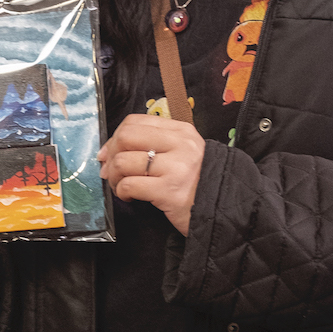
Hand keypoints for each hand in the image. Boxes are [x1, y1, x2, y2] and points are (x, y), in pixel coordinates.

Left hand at [97, 112, 204, 234]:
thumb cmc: (196, 183)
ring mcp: (176, 168)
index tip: (109, 153)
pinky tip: (130, 197)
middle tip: (110, 171)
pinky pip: (130, 185)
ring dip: (115, 177)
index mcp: (181, 131)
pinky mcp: (169, 191)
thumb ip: (153, 144)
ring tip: (121, 187)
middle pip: (126, 137)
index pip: (135, 122)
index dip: (114, 137)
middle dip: (111, 155)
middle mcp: (180, 145)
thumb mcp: (181, 154)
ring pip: (123, 161)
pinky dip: (122, 192)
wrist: (224, 209)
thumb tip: (110, 150)